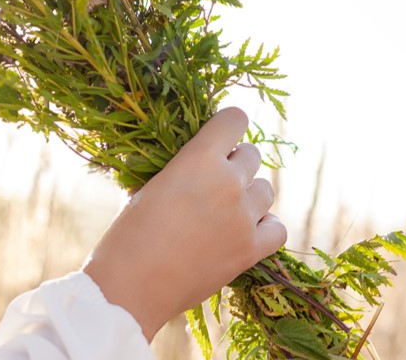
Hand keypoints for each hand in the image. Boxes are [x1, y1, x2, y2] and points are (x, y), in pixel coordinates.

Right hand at [82, 107, 287, 340]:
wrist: (131, 286)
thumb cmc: (128, 234)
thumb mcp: (150, 186)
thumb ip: (182, 170)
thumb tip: (198, 165)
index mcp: (199, 158)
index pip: (235, 119)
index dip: (227, 126)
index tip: (219, 139)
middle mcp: (228, 182)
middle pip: (252, 156)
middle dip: (234, 164)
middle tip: (213, 183)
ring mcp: (243, 217)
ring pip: (266, 190)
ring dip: (248, 195)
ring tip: (224, 211)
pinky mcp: (250, 250)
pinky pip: (277, 228)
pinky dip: (265, 227)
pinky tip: (246, 230)